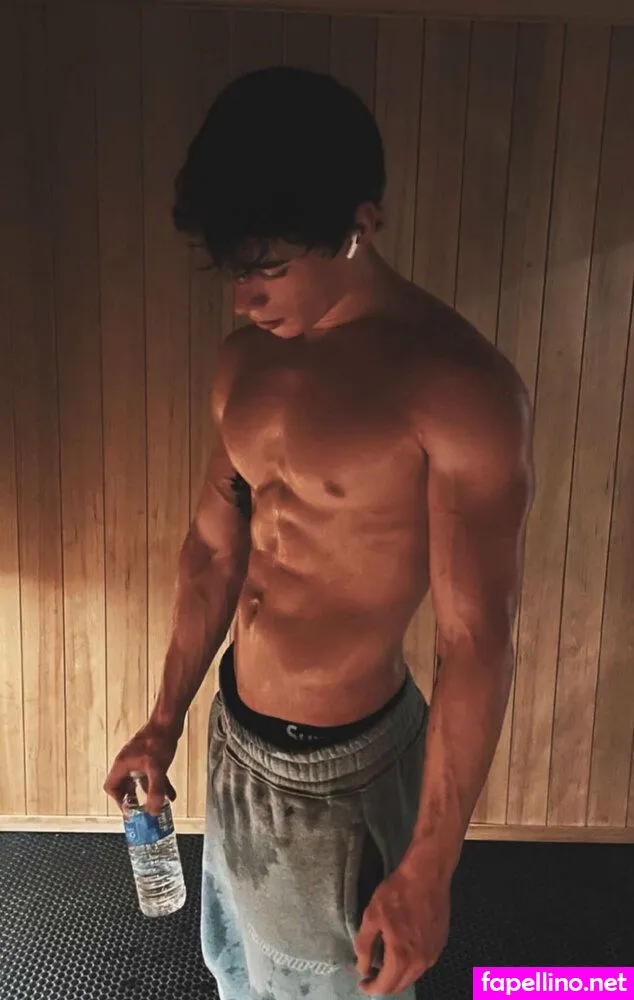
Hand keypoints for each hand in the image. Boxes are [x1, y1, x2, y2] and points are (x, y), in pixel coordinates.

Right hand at [104, 721, 178, 815]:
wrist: (168, 721)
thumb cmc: (158, 740)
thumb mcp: (157, 769)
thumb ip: (155, 791)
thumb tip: (154, 810)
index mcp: (122, 765)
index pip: (111, 788)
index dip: (119, 800)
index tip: (130, 810)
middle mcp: (128, 763)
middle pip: (124, 786)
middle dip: (134, 800)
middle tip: (142, 811)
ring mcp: (139, 760)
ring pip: (141, 782)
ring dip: (149, 794)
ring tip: (157, 806)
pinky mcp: (151, 757)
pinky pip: (152, 776)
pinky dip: (160, 785)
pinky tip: (170, 795)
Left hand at [353, 858, 449, 995]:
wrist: (427, 875)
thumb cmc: (397, 893)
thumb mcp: (372, 916)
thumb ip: (364, 945)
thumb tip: (362, 968)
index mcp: (401, 957)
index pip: (386, 986)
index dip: (372, 988)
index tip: (362, 982)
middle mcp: (421, 962)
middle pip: (401, 985)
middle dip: (385, 985)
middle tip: (371, 975)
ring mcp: (433, 953)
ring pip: (413, 976)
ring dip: (398, 976)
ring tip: (385, 964)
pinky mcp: (440, 943)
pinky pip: (423, 964)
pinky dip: (410, 965)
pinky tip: (402, 952)